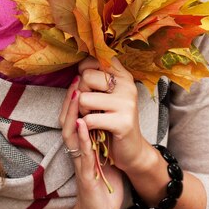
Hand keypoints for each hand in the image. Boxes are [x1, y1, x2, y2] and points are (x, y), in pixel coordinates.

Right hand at [59, 80, 123, 208]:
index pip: (74, 116)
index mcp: (81, 144)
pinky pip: (82, 155)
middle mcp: (76, 150)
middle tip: (76, 77)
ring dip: (72, 113)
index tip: (82, 76)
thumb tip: (109, 113)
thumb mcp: (102, 154)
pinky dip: (82, 139)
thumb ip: (101, 134)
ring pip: (70, 134)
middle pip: (67, 119)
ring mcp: (79, 162)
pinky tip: (83, 125)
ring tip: (76, 93)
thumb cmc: (101, 185)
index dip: (75, 97)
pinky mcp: (86, 176)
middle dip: (70, 99)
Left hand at [75, 57, 151, 174]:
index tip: (87, 84)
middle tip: (89, 105)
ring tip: (92, 116)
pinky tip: (94, 128)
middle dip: (81, 93)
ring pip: (84, 98)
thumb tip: (77, 69)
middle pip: (86, 77)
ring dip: (82, 111)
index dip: (84, 70)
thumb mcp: (107, 94)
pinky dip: (85, 125)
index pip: (95, 60)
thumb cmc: (113, 118)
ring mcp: (127, 103)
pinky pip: (89, 119)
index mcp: (123, 75)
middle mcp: (127, 85)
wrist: (131, 148)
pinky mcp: (123, 122)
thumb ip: (96, 78)